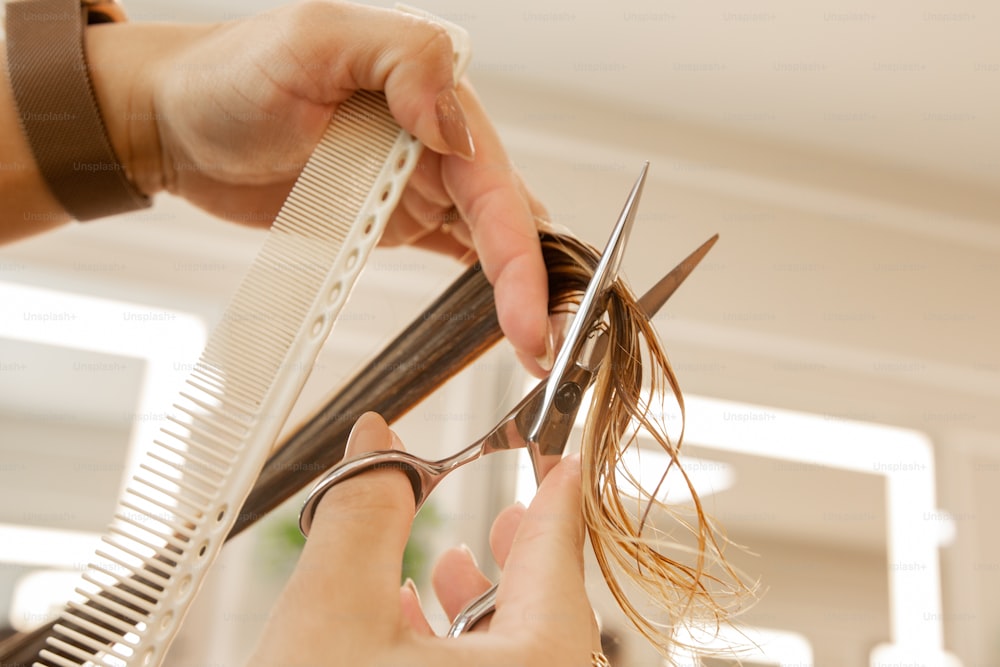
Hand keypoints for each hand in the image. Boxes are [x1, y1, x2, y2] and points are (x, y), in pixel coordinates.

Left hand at [84, 1, 552, 373]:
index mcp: (429, 95)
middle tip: (545, 347)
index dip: (517, 250)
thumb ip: (403, 62)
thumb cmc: (231, 73)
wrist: (177, 120)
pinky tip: (500, 315)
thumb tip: (460, 129)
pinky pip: (451, 249)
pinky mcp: (391, 218)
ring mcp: (415, 182)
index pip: (491, 179)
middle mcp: (434, 140)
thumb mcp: (314, 40)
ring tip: (534, 346)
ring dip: (517, 289)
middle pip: (505, 215)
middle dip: (534, 281)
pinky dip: (481, 283)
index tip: (527, 310)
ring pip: (490, 237)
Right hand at [248, 412, 599, 666]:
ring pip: (517, 652)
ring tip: (453, 563)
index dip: (555, 491)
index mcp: (535, 666)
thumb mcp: (330, 612)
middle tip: (513, 506)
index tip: (558, 458)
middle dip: (519, 552)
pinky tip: (411, 626)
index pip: (561, 553)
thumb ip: (363, 514)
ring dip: (481, 603)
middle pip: (548, 607)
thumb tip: (376, 436)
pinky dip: (455, 651)